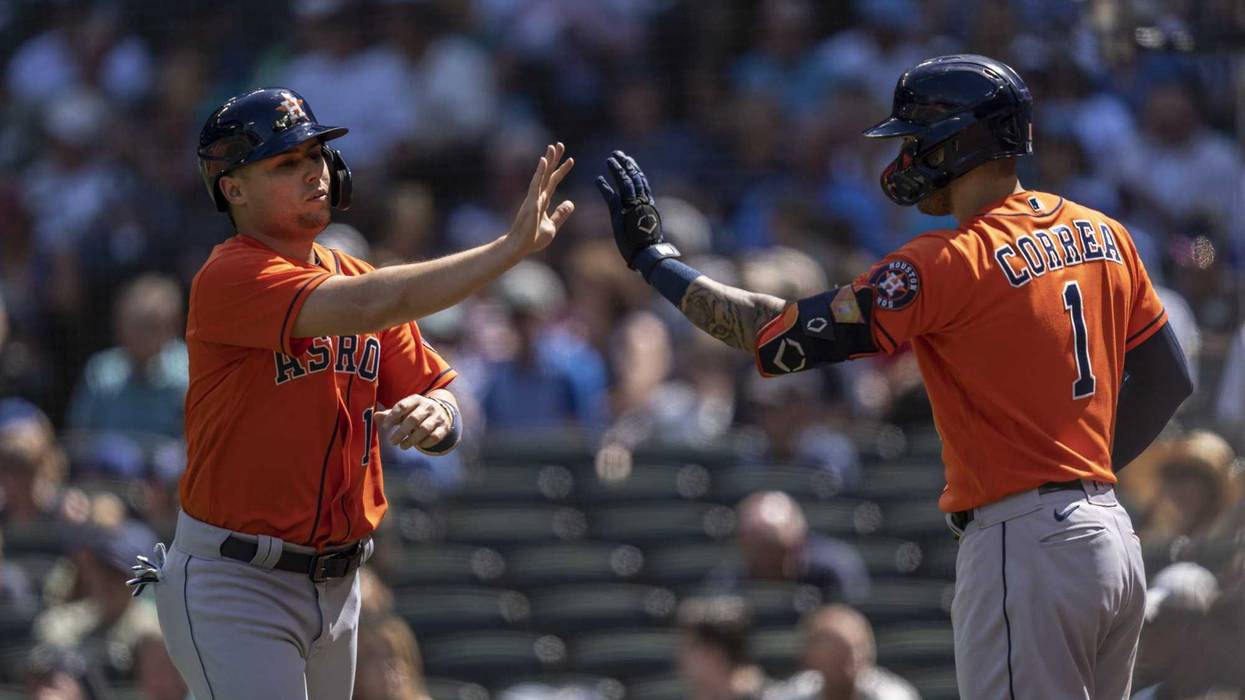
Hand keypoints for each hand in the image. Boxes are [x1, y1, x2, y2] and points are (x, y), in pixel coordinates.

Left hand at [374, 394, 453, 452]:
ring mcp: (437, 417)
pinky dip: (425, 443)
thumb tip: (376, 416)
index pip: (402, 406)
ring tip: (402, 446)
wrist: (441, 411)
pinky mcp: (444, 427)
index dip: (392, 417)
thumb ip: (391, 414)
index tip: (385, 427)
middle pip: (413, 419)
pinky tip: (418, 445)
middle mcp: (427, 406)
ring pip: (424, 429)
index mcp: (415, 399)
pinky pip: (435, 437)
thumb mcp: (405, 410)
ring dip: (411, 440)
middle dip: (401, 432)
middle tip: (392, 441)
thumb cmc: (416, 411)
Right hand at [504, 142, 575, 257]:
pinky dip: (540, 172)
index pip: (553, 182)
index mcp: (543, 201)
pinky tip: (544, 160)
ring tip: (553, 147)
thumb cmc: (533, 238)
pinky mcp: (531, 201)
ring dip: (548, 160)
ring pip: (542, 175)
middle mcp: (538, 196)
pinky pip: (536, 184)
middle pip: (548, 174)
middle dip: (554, 159)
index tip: (571, 159)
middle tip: (560, 144)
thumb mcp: (553, 226)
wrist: (520, 247)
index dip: (562, 170)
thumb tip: (571, 203)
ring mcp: (533, 198)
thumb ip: (561, 214)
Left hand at [595, 150, 664, 267]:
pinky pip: (612, 196)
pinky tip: (597, 178)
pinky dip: (604, 186)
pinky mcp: (622, 213)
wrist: (648, 253)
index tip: (630, 161)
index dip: (635, 171)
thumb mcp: (650, 226)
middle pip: (635, 177)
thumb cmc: (649, 245)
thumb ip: (646, 217)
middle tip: (618, 154)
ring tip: (610, 159)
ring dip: (617, 169)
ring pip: (625, 182)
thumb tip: (646, 218)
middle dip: (626, 164)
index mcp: (648, 204)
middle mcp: (641, 201)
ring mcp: (632, 205)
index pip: (642, 182)